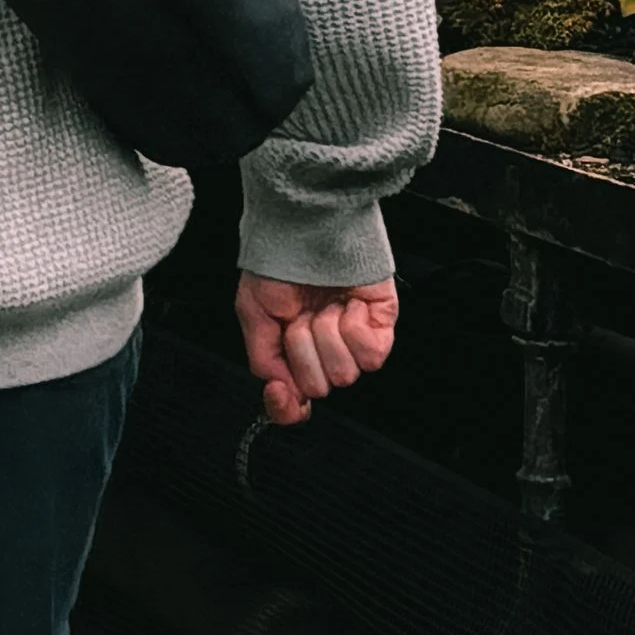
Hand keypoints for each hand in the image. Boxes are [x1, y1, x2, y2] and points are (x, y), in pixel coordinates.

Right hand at [235, 271, 398, 429]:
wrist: (308, 227)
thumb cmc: (280, 260)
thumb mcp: (252, 311)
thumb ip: (263, 358)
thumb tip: (280, 390)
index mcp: (292, 350)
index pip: (296, 399)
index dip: (288, 407)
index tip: (281, 392)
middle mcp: (324, 349)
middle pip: (319, 386)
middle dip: (304, 350)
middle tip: (300, 317)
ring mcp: (353, 339)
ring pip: (345, 373)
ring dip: (328, 335)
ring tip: (324, 306)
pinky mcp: (382, 325)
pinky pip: (372, 355)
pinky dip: (355, 328)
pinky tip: (347, 305)